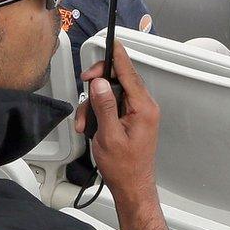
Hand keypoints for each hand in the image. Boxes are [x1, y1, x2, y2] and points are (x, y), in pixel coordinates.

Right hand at [73, 41, 159, 198]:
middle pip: (119, 80)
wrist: (132, 187)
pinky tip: (91, 127)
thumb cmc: (124, 167)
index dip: (118, 57)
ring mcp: (138, 114)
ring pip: (112, 94)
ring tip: (85, 124)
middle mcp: (144, 108)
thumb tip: (100, 83)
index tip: (112, 42)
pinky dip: (99, 113)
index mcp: (143, 108)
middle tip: (84, 86)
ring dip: (94, 105)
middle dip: (97, 86)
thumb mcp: (109, 135)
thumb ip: (104, 106)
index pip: (129, 73)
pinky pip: (113, 106)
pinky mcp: (132, 120)